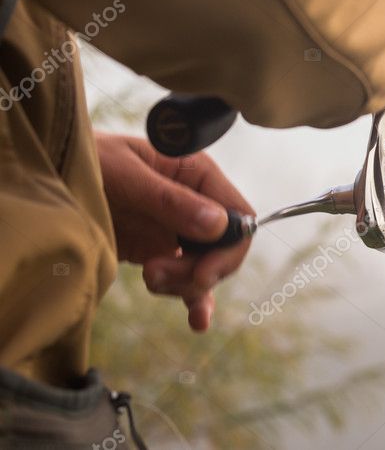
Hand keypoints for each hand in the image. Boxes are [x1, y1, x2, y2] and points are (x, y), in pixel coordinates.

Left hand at [96, 132, 253, 331]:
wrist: (49, 173)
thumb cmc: (87, 159)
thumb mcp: (125, 173)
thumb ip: (169, 200)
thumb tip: (218, 224)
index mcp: (197, 174)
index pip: (239, 216)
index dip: (228, 249)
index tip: (201, 273)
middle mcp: (195, 202)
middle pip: (224, 248)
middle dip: (199, 270)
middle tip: (158, 275)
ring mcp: (177, 229)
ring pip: (204, 268)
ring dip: (183, 284)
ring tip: (148, 278)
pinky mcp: (157, 250)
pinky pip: (185, 278)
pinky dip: (193, 300)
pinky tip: (197, 321)